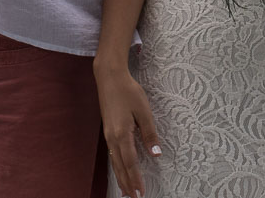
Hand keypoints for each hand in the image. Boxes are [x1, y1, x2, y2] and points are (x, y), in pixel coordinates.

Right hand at [94, 64, 160, 197]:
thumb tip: (156, 154)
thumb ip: (150, 134)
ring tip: (126, 191)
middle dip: (127, 183)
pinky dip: (117, 167)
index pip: (130, 163)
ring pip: (115, 162)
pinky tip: (120, 170)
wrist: (109, 78)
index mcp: (122, 134)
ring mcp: (108, 135)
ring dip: (121, 178)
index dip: (136, 179)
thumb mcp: (144, 111)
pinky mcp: (108, 131)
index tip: (141, 192)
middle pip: (120, 166)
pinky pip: (112, 155)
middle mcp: (112, 138)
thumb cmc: (128, 91)